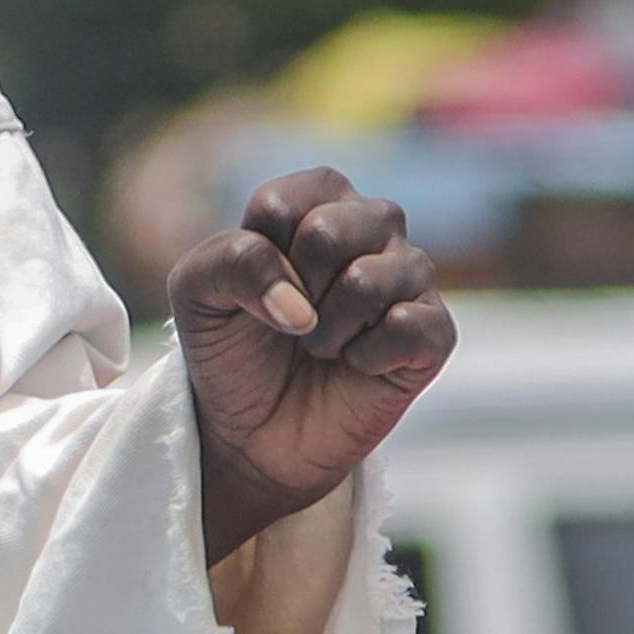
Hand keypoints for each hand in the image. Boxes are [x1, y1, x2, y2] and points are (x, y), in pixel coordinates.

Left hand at [175, 169, 451, 553]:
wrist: (255, 434)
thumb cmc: (232, 350)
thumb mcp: (198, 295)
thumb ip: (231, 262)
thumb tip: (300, 306)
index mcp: (317, 198)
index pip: (281, 205)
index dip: (255, 262)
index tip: (254, 291)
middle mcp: (373, 224)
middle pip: (328, 232)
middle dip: (292, 292)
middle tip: (291, 324)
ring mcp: (410, 276)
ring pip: (368, 280)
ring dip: (324, 331)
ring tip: (320, 347)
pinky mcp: (435, 331)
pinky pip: (408, 327)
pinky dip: (365, 357)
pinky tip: (356, 366)